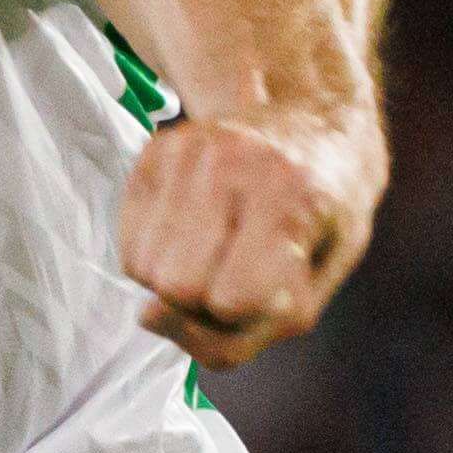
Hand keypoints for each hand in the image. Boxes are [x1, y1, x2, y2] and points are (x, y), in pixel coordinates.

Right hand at [114, 111, 376, 370]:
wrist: (318, 122)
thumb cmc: (324, 213)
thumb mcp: (319, 282)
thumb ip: (246, 331)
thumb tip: (146, 318)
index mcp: (292, 199)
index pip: (233, 300)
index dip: (247, 313)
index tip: (273, 285)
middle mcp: (235, 164)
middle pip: (177, 288)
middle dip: (204, 302)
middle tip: (239, 270)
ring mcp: (189, 149)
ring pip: (144, 269)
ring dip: (177, 281)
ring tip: (220, 248)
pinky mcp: (157, 150)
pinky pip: (129, 244)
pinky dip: (158, 256)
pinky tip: (196, 232)